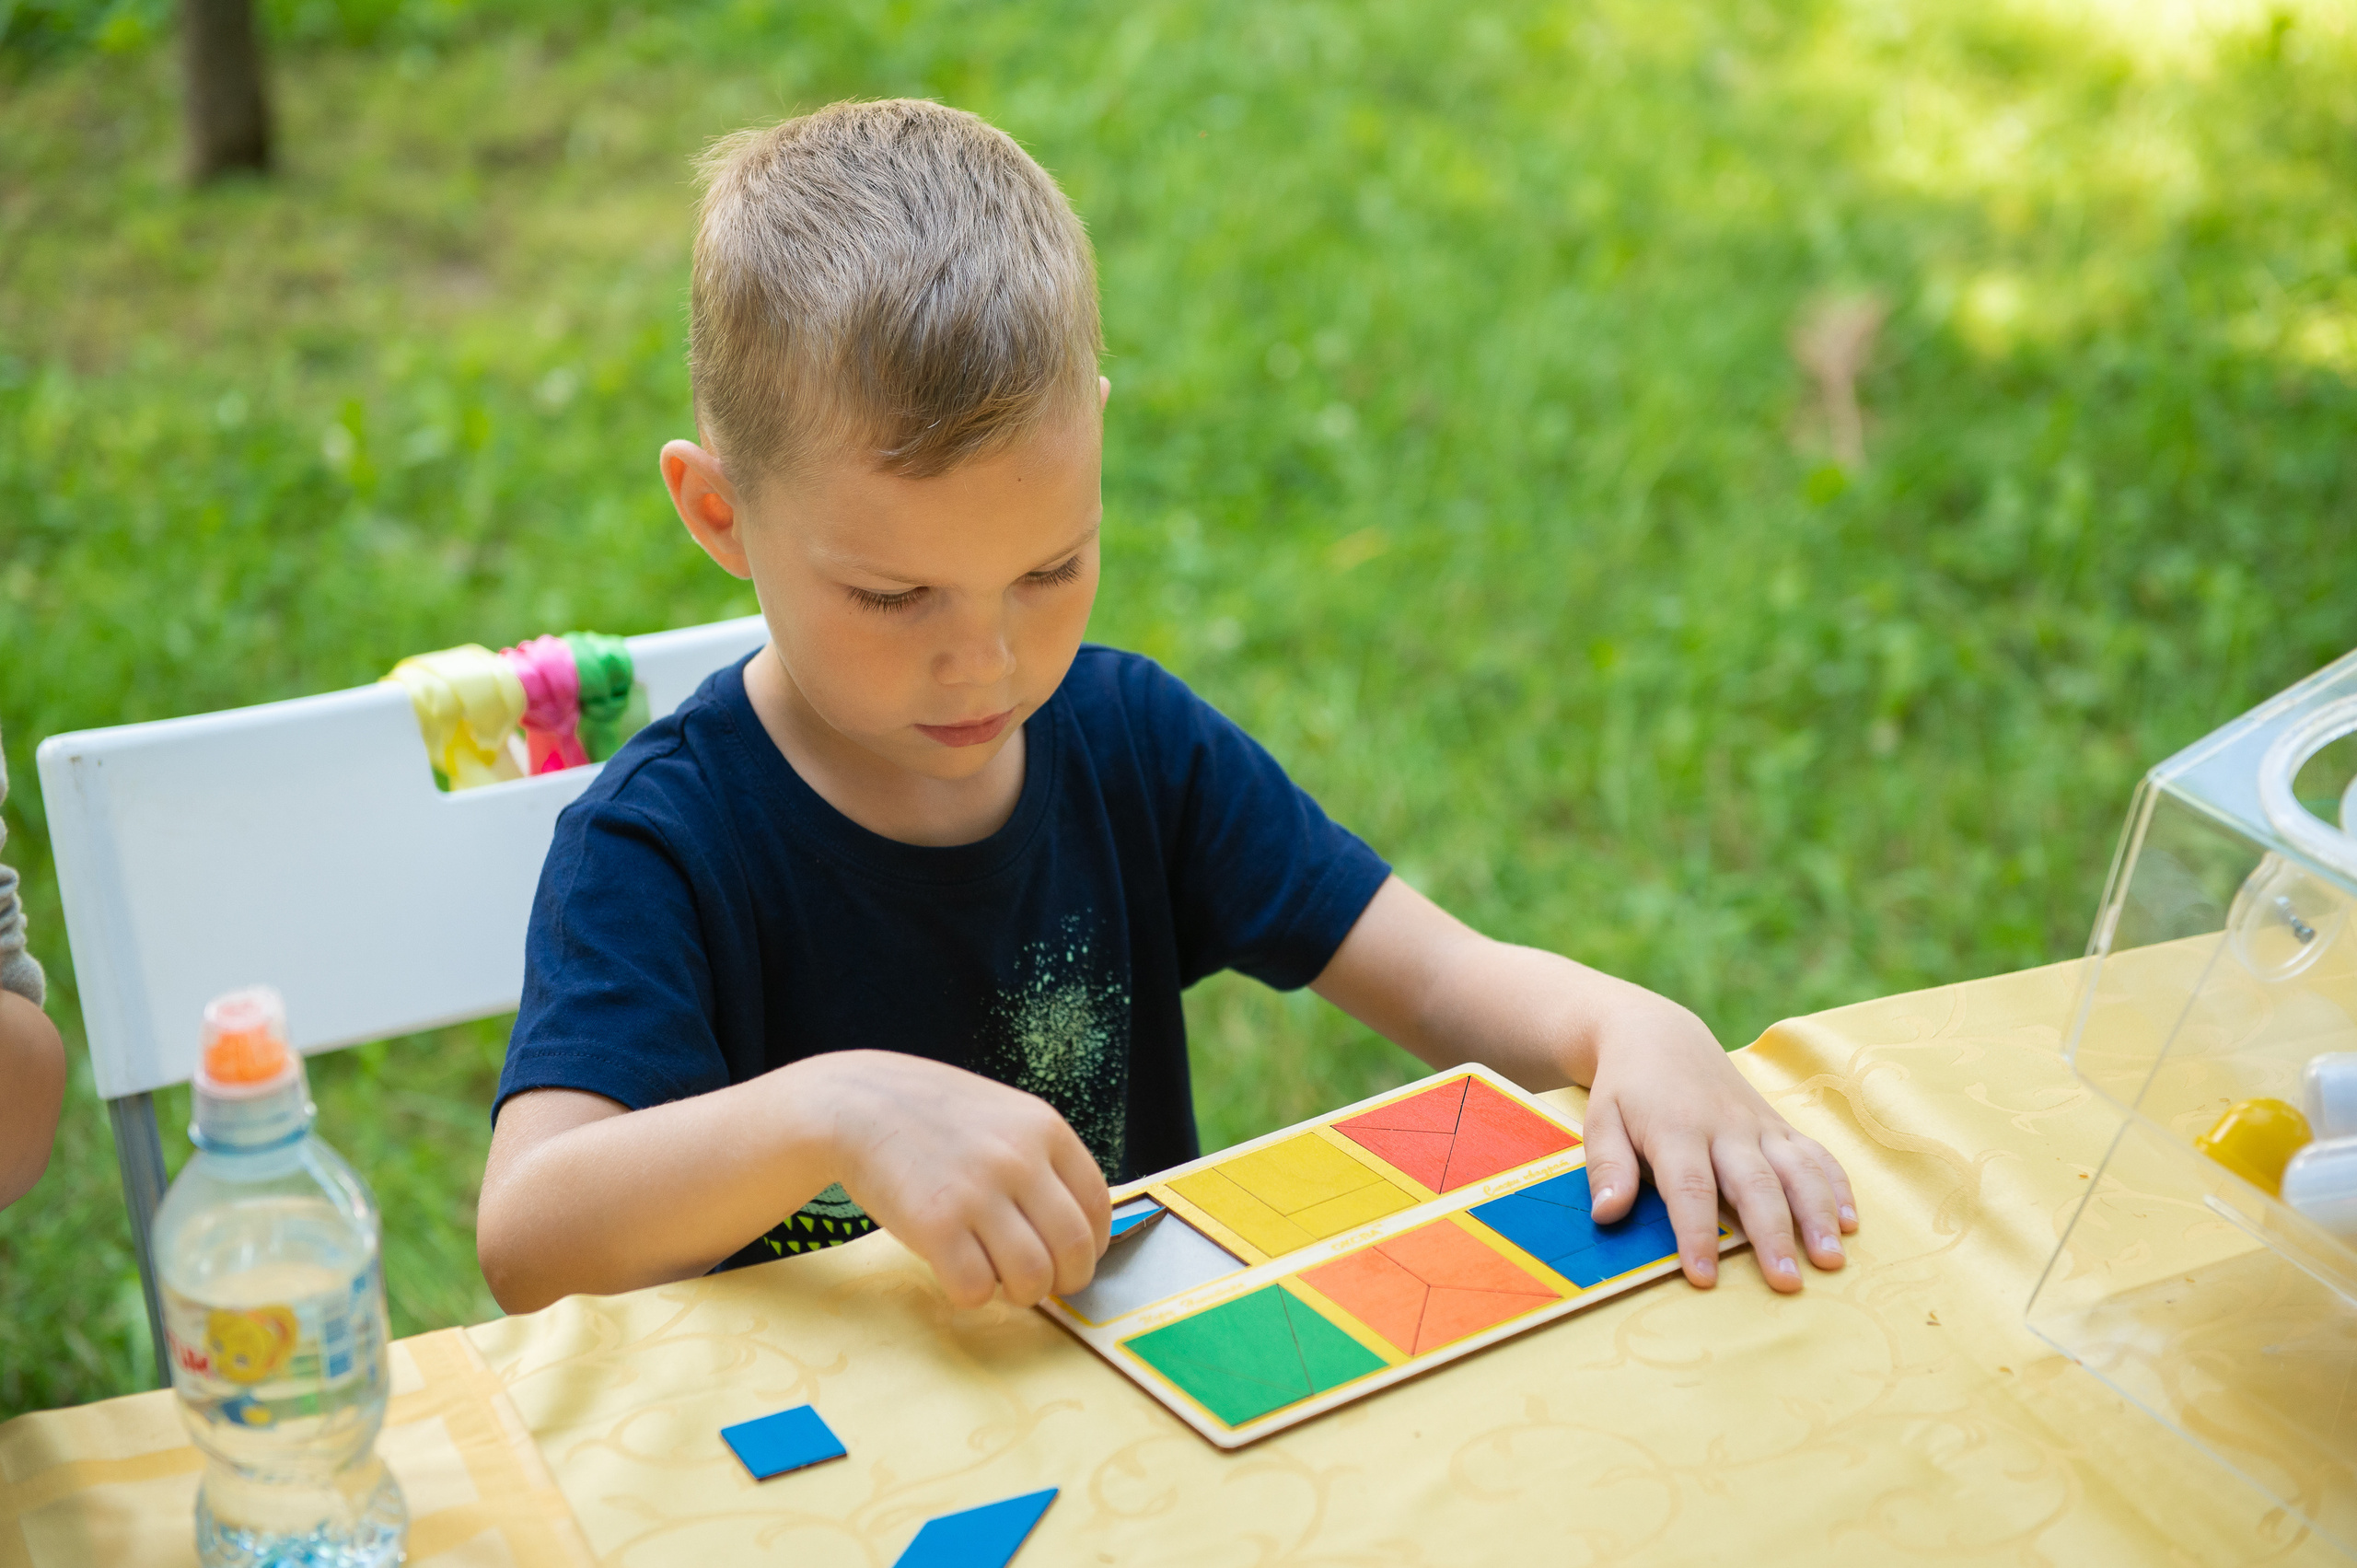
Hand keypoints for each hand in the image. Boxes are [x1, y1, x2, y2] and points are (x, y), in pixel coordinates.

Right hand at [799, 1050, 1111, 1308]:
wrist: (856, 1104)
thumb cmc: (934, 1117)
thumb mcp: (1005, 1117)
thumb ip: (1043, 1162)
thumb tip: (1080, 1234)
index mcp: (1044, 1129)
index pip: (1097, 1207)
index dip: (1092, 1247)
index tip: (1073, 1259)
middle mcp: (1018, 1159)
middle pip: (1073, 1250)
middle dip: (1064, 1282)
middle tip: (1040, 1283)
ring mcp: (976, 1192)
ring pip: (1031, 1279)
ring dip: (1020, 1294)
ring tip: (998, 1280)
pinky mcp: (934, 1225)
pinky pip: (976, 1289)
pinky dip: (972, 1295)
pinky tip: (958, 1272)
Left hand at [1578, 995, 1855, 1292]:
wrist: (1660, 1036)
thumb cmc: (1626, 1090)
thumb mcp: (1601, 1120)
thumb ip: (1607, 1167)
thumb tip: (1607, 1215)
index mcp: (1676, 1130)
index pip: (1690, 1188)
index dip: (1698, 1233)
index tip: (1704, 1277)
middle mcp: (1725, 1127)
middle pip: (1755, 1184)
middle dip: (1773, 1234)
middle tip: (1787, 1282)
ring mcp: (1758, 1125)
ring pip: (1797, 1168)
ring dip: (1818, 1214)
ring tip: (1831, 1259)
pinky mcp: (1778, 1124)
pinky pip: (1815, 1153)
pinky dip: (1836, 1185)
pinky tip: (1850, 1222)